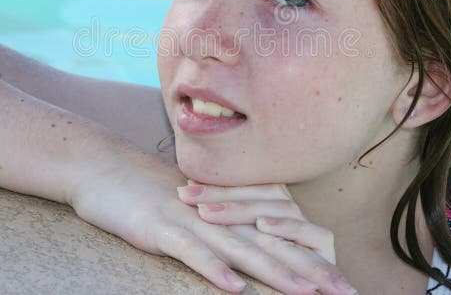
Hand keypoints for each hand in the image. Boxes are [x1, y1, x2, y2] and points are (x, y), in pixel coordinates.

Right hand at [69, 151, 355, 293]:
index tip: (344, 283)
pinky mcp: (162, 229)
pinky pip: (191, 252)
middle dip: (311, 271)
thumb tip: (245, 259)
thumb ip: (221, 231)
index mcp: (229, 211)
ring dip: (275, 272)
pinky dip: (212, 269)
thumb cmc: (148, 195)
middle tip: (346, 292)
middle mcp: (218, 215)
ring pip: (240, 249)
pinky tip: (234, 288)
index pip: (279, 237)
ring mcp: (191, 220)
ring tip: (308, 293)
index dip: (312, 260)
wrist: (104, 168)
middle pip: (271, 244)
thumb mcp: (192, 213)